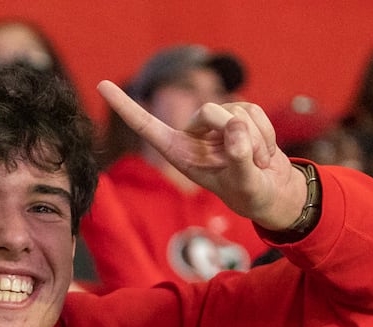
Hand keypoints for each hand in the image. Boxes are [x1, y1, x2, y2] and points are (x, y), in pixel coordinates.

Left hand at [97, 80, 307, 230]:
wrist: (271, 193)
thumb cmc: (250, 194)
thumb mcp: (245, 183)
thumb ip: (239, 158)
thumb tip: (235, 127)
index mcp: (179, 153)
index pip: (147, 126)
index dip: (126, 106)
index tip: (101, 85)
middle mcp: (194, 136)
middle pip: (208, 110)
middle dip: (236, 131)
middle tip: (252, 161)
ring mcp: (216, 126)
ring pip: (236, 110)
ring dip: (255, 139)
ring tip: (257, 163)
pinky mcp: (239, 117)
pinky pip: (254, 110)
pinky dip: (266, 133)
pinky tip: (265, 155)